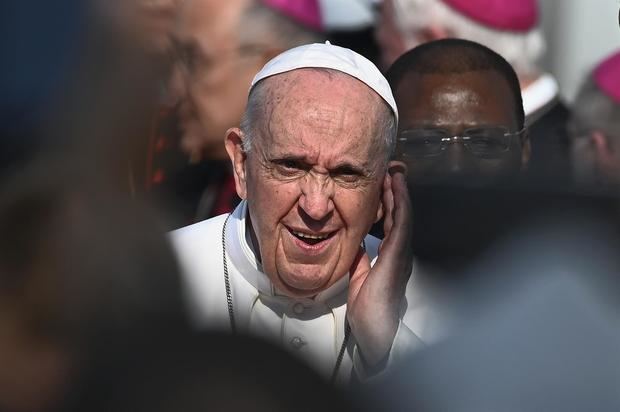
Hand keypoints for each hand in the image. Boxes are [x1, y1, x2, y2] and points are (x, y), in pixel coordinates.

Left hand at [347, 163, 413, 366]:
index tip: (381, 183)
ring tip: (394, 171)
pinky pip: (400, 224)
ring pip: (402, 214)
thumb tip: (354, 243)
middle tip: (391, 169)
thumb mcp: (359, 276)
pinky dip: (400, 204)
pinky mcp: (398, 256)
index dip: (387, 202)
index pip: (389, 222)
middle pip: (398, 214)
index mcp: (390, 256)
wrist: (374, 331)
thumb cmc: (368, 309)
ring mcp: (401, 253)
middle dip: (395, 191)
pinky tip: (397, 188)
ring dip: (399, 191)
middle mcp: (398, 252)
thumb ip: (359, 258)